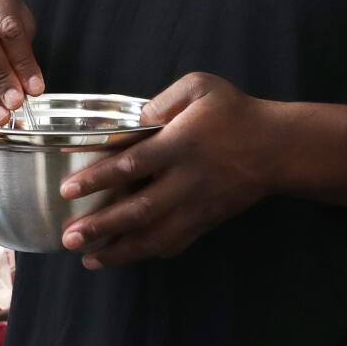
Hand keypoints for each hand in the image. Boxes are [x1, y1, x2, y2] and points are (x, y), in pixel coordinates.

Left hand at [57, 73, 278, 268]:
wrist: (278, 148)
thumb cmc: (235, 113)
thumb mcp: (201, 87)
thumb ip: (165, 98)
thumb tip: (136, 117)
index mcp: (181, 144)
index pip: (132, 164)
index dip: (97, 178)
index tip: (68, 189)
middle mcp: (186, 181)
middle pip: (138, 210)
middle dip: (101, 226)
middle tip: (69, 237)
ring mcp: (197, 206)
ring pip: (154, 236)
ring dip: (119, 251)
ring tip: (88, 259)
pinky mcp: (207, 221)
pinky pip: (175, 243)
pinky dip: (148, 253)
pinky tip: (126, 256)